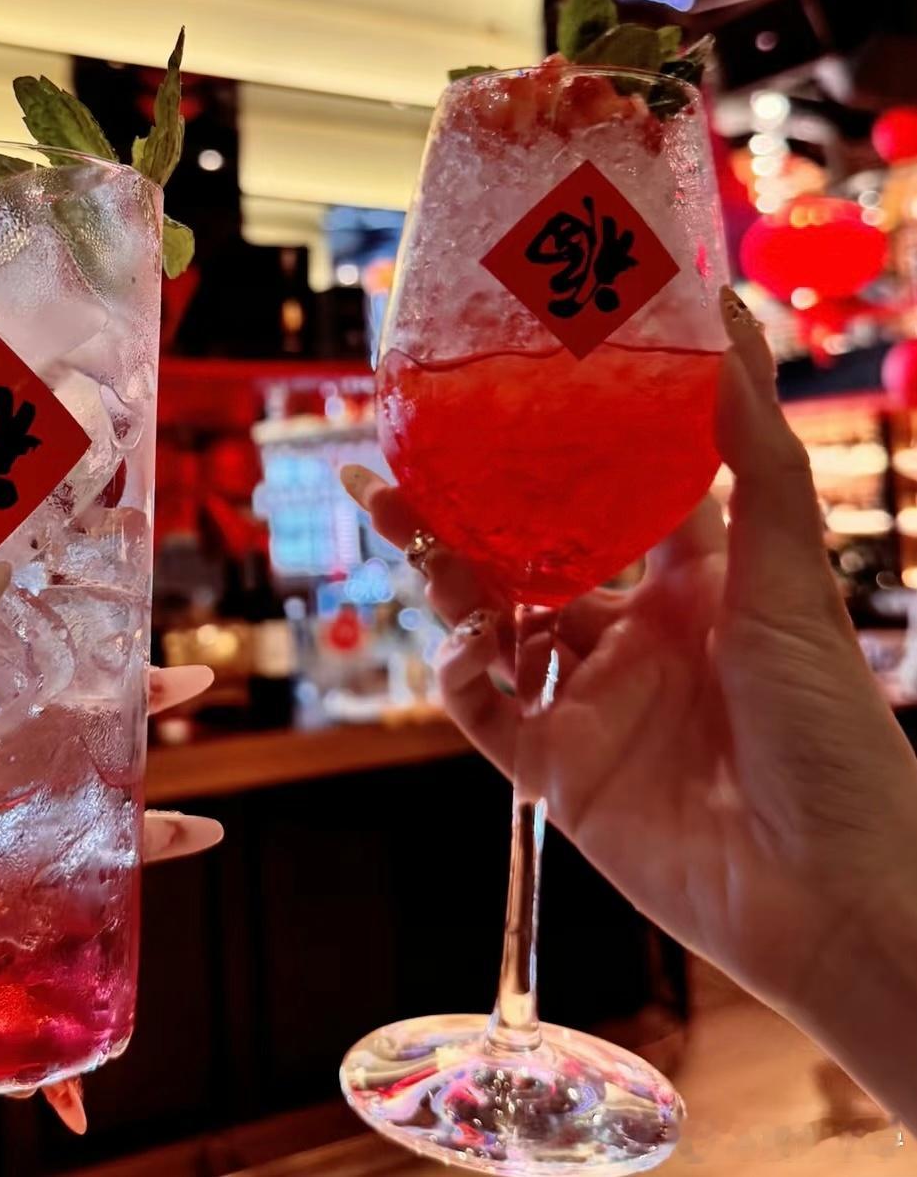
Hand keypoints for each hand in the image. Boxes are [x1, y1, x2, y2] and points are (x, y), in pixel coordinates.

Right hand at [345, 289, 916, 1124]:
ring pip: (489, 617)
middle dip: (464, 502)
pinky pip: (482, 706)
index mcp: (695, 584)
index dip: (565, 442)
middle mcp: (634, 634)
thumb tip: (731, 333)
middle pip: (529, 551)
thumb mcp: (793, 581)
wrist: (833, 895)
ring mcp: (590, 700)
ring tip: (391, 509)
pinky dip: (458, 667)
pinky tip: (466, 641)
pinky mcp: (556, 769)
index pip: (615, 494)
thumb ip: (758, 462)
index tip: (519, 382)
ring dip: (439, 568)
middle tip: (402, 448)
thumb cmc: (836, 735)